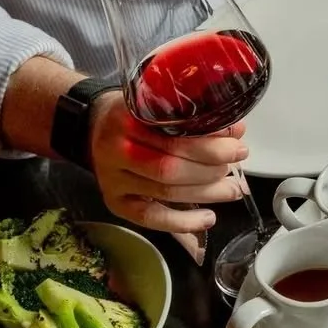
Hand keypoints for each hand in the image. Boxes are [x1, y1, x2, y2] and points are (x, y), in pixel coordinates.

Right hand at [89, 92, 248, 233]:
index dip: (210, 147)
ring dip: (206, 194)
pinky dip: (182, 222)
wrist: (91, 126)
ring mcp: (113, 180)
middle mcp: (116, 150)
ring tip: (232, 190)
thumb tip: (236, 132)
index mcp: (128, 118)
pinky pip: (151, 218)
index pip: (174, 138)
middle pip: (170, 168)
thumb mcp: (157, 106)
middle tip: (234, 167)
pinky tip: (208, 218)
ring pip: (165, 193)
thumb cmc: (133, 115)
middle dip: (211, 170)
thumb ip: (193, 118)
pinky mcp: (114, 202)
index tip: (237, 147)